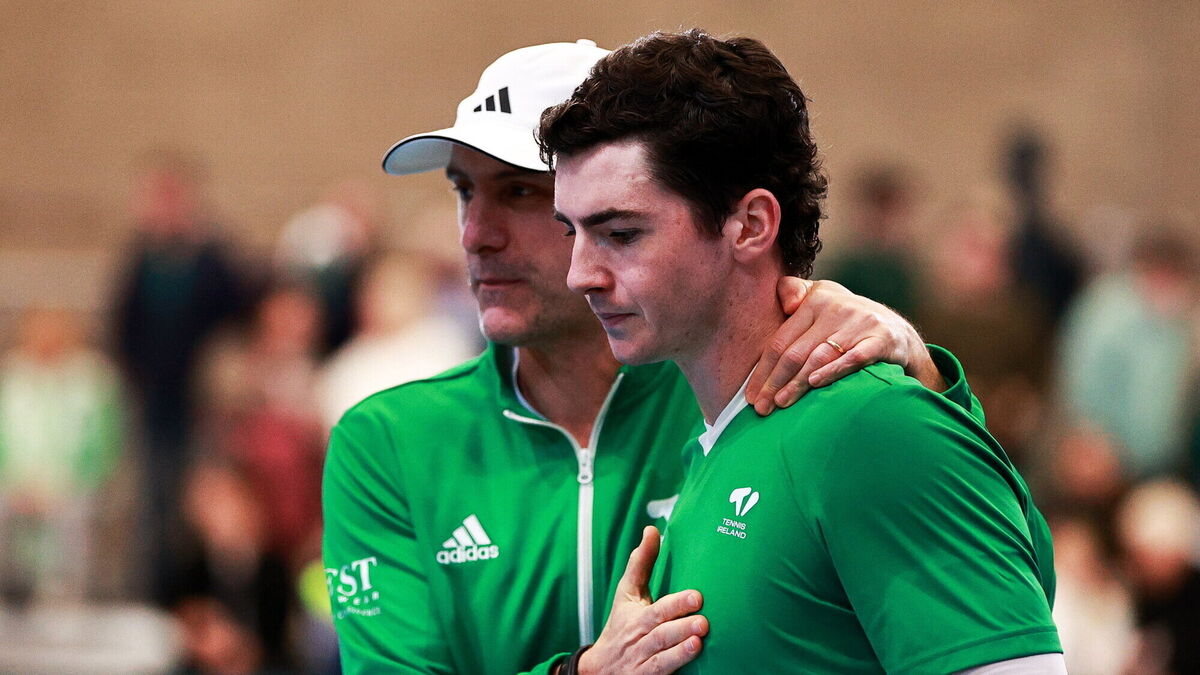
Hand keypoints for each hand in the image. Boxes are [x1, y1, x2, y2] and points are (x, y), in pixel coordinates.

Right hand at [577, 527, 706, 674]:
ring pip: (662, 656)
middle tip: (704, 620)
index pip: (657, 609)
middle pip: (661, 633)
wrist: (601, 668)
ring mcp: (643, 662)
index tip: (697, 596)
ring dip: (681, 650)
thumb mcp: (627, 594)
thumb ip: (641, 563)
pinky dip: (675, 666)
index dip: (676, 603)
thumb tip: (652, 530)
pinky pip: (662, 674)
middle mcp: (640, 640)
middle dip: (681, 626)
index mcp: (637, 617)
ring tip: (699, 639)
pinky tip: (692, 658)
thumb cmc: (621, 624)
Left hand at [746, 278, 944, 414]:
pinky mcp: (881, 338)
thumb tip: (783, 304)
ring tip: (780, 403)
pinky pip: (853, 358)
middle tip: (761, 407)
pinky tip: (815, 384)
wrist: (898, 331)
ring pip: (820, 357)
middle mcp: (837, 308)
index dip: (763, 370)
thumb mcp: (821, 299)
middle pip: (796, 351)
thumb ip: (795, 293)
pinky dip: (833, 371)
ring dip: (797, 383)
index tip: (751, 395)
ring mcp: (860, 322)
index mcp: (815, 300)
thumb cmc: (846, 321)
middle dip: (775, 382)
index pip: (781, 340)